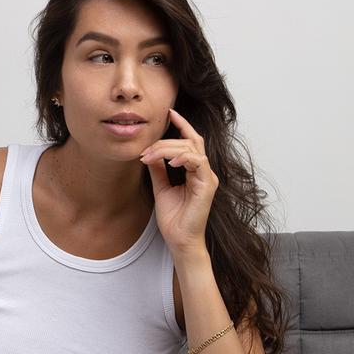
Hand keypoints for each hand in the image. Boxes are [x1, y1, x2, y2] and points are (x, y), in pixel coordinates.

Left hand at [140, 107, 218, 256]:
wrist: (179, 240)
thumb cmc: (173, 218)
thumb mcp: (161, 187)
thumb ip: (158, 169)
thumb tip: (149, 153)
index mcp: (196, 171)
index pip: (191, 141)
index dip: (182, 125)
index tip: (169, 113)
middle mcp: (204, 172)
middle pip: (190, 142)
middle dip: (166, 140)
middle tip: (145, 150)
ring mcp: (208, 177)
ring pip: (191, 149)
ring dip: (168, 149)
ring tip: (150, 157)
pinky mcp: (208, 185)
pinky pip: (198, 161)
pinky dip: (183, 157)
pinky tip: (170, 162)